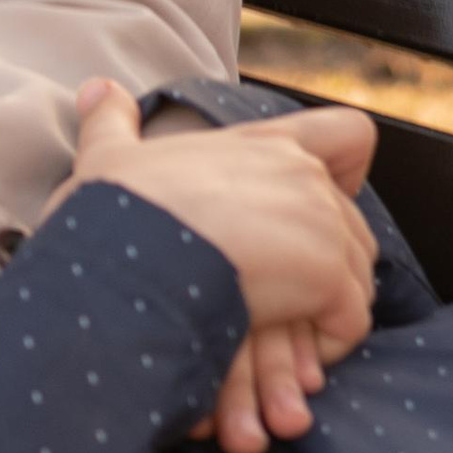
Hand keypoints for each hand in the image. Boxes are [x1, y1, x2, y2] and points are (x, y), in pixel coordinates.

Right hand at [68, 80, 377, 452]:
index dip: (348, 170)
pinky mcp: (327, 277)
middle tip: (281, 299)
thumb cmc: (111, 214)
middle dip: (326, 265)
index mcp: (261, 143)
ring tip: (281, 336)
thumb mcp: (106, 159)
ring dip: (324, 309)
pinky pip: (351, 321)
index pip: (348, 136)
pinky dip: (328, 345)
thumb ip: (110, 123)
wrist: (122, 260)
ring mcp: (322, 224)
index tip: (319, 204)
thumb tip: (95, 90)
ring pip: (356, 275)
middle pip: (353, 223)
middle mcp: (302, 174)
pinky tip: (290, 362)